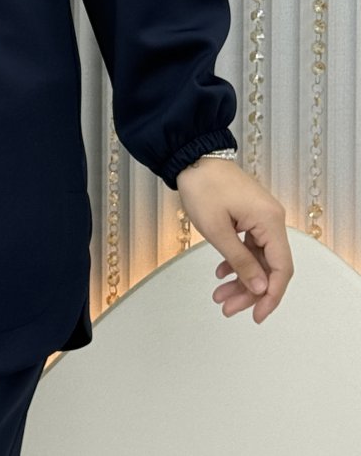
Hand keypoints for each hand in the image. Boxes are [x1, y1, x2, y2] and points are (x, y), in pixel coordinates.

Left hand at [175, 158, 292, 323]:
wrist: (190, 157)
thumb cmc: (202, 187)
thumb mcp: (217, 230)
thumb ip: (241, 262)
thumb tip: (262, 289)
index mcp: (270, 221)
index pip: (282, 268)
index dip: (272, 295)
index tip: (257, 315)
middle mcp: (271, 219)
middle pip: (269, 266)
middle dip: (250, 291)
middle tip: (228, 308)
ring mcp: (261, 216)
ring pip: (257, 258)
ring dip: (240, 278)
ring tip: (220, 296)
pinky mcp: (250, 215)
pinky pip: (249, 245)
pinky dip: (236, 260)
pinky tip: (221, 272)